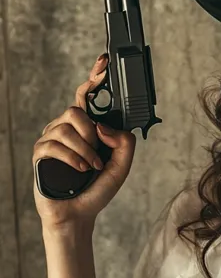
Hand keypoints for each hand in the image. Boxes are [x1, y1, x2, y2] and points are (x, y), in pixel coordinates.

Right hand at [33, 54, 136, 229]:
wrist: (78, 214)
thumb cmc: (97, 189)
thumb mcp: (121, 166)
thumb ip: (124, 143)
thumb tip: (103, 125)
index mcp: (86, 128)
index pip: (87, 96)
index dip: (94, 78)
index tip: (102, 63)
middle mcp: (67, 129)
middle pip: (76, 110)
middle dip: (90, 132)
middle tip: (97, 154)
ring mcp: (51, 140)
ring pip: (67, 127)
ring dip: (84, 150)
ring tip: (90, 167)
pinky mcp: (40, 154)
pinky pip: (54, 145)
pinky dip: (72, 158)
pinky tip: (80, 170)